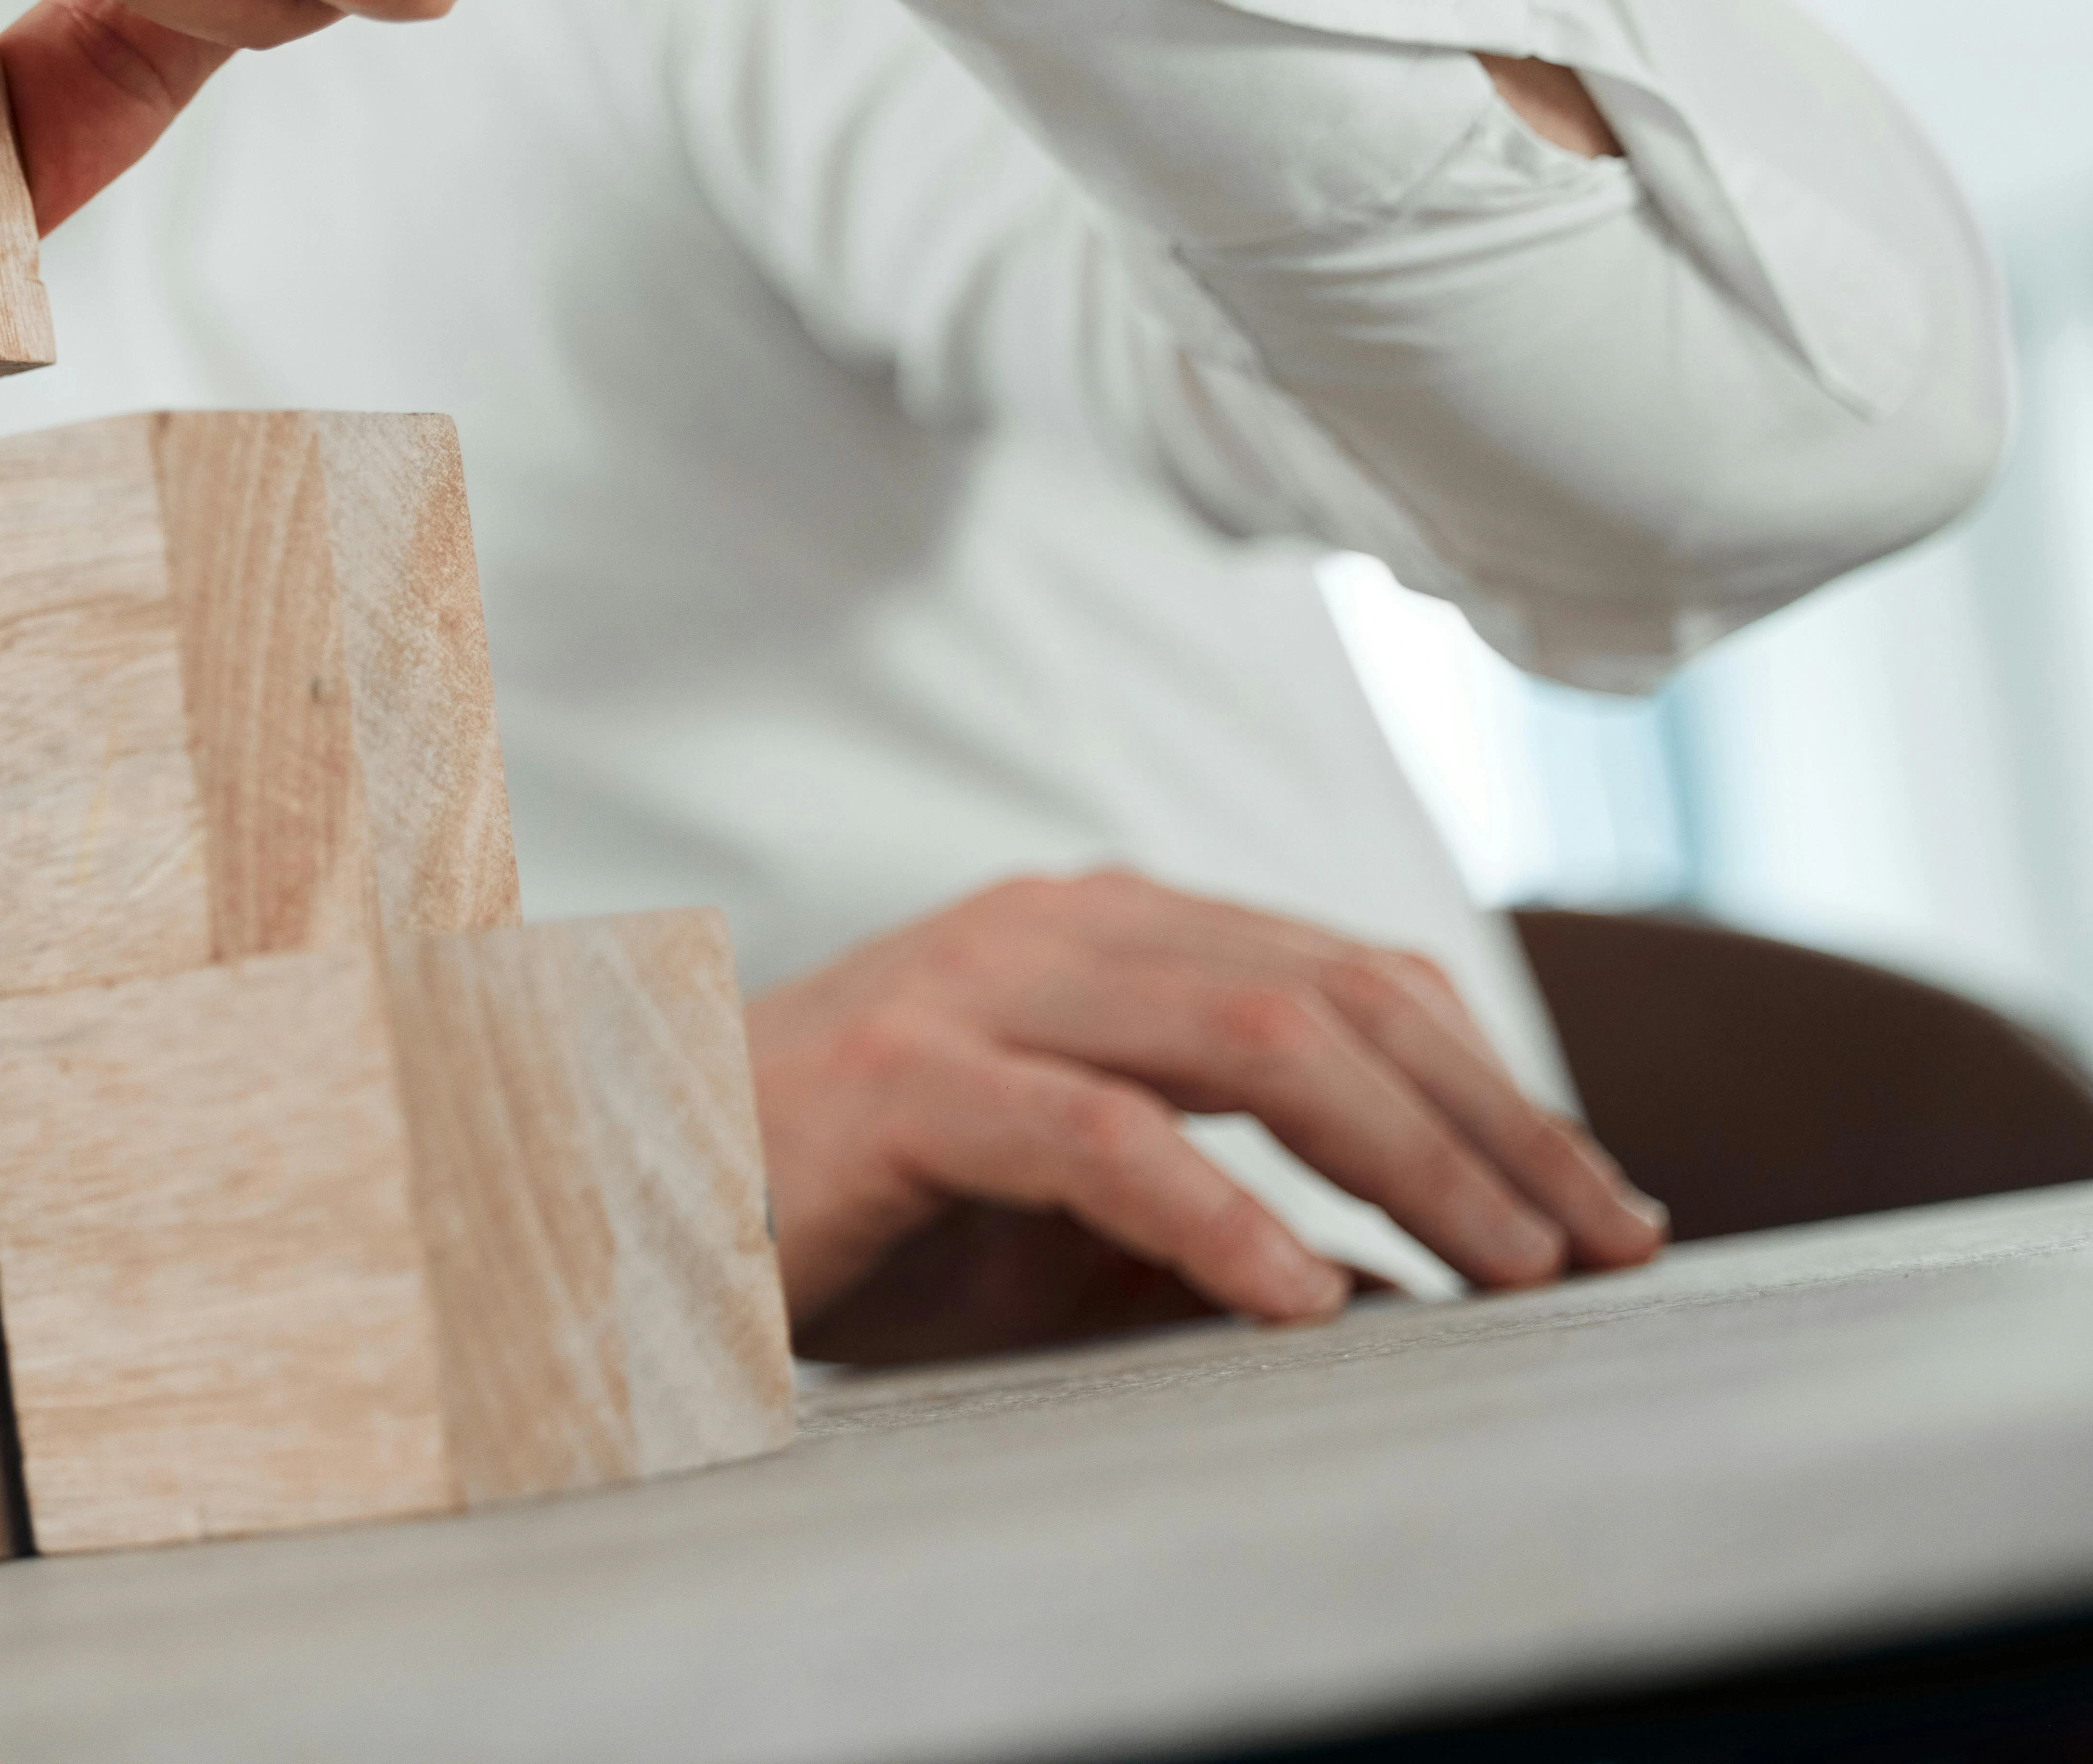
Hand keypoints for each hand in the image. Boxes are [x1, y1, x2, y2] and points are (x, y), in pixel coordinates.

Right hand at [747, 869, 1668, 1330]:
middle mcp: (1050, 928)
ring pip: (1249, 1036)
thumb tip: (1409, 1276)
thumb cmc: (856, 1212)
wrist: (624, 1192)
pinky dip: (1220, 1218)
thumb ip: (1216, 1203)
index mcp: (1100, 934)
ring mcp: (970, 990)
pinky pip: (1097, 1136)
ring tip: (1507, 1269)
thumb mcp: (1068, 1206)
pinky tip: (1304, 1299)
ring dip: (1406, 1157)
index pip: (1350, 977)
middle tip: (1602, 1244)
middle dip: (1493, 1123)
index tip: (1602, 1202)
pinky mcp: (900, 1082)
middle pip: (1334, 994)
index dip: (1495, 1085)